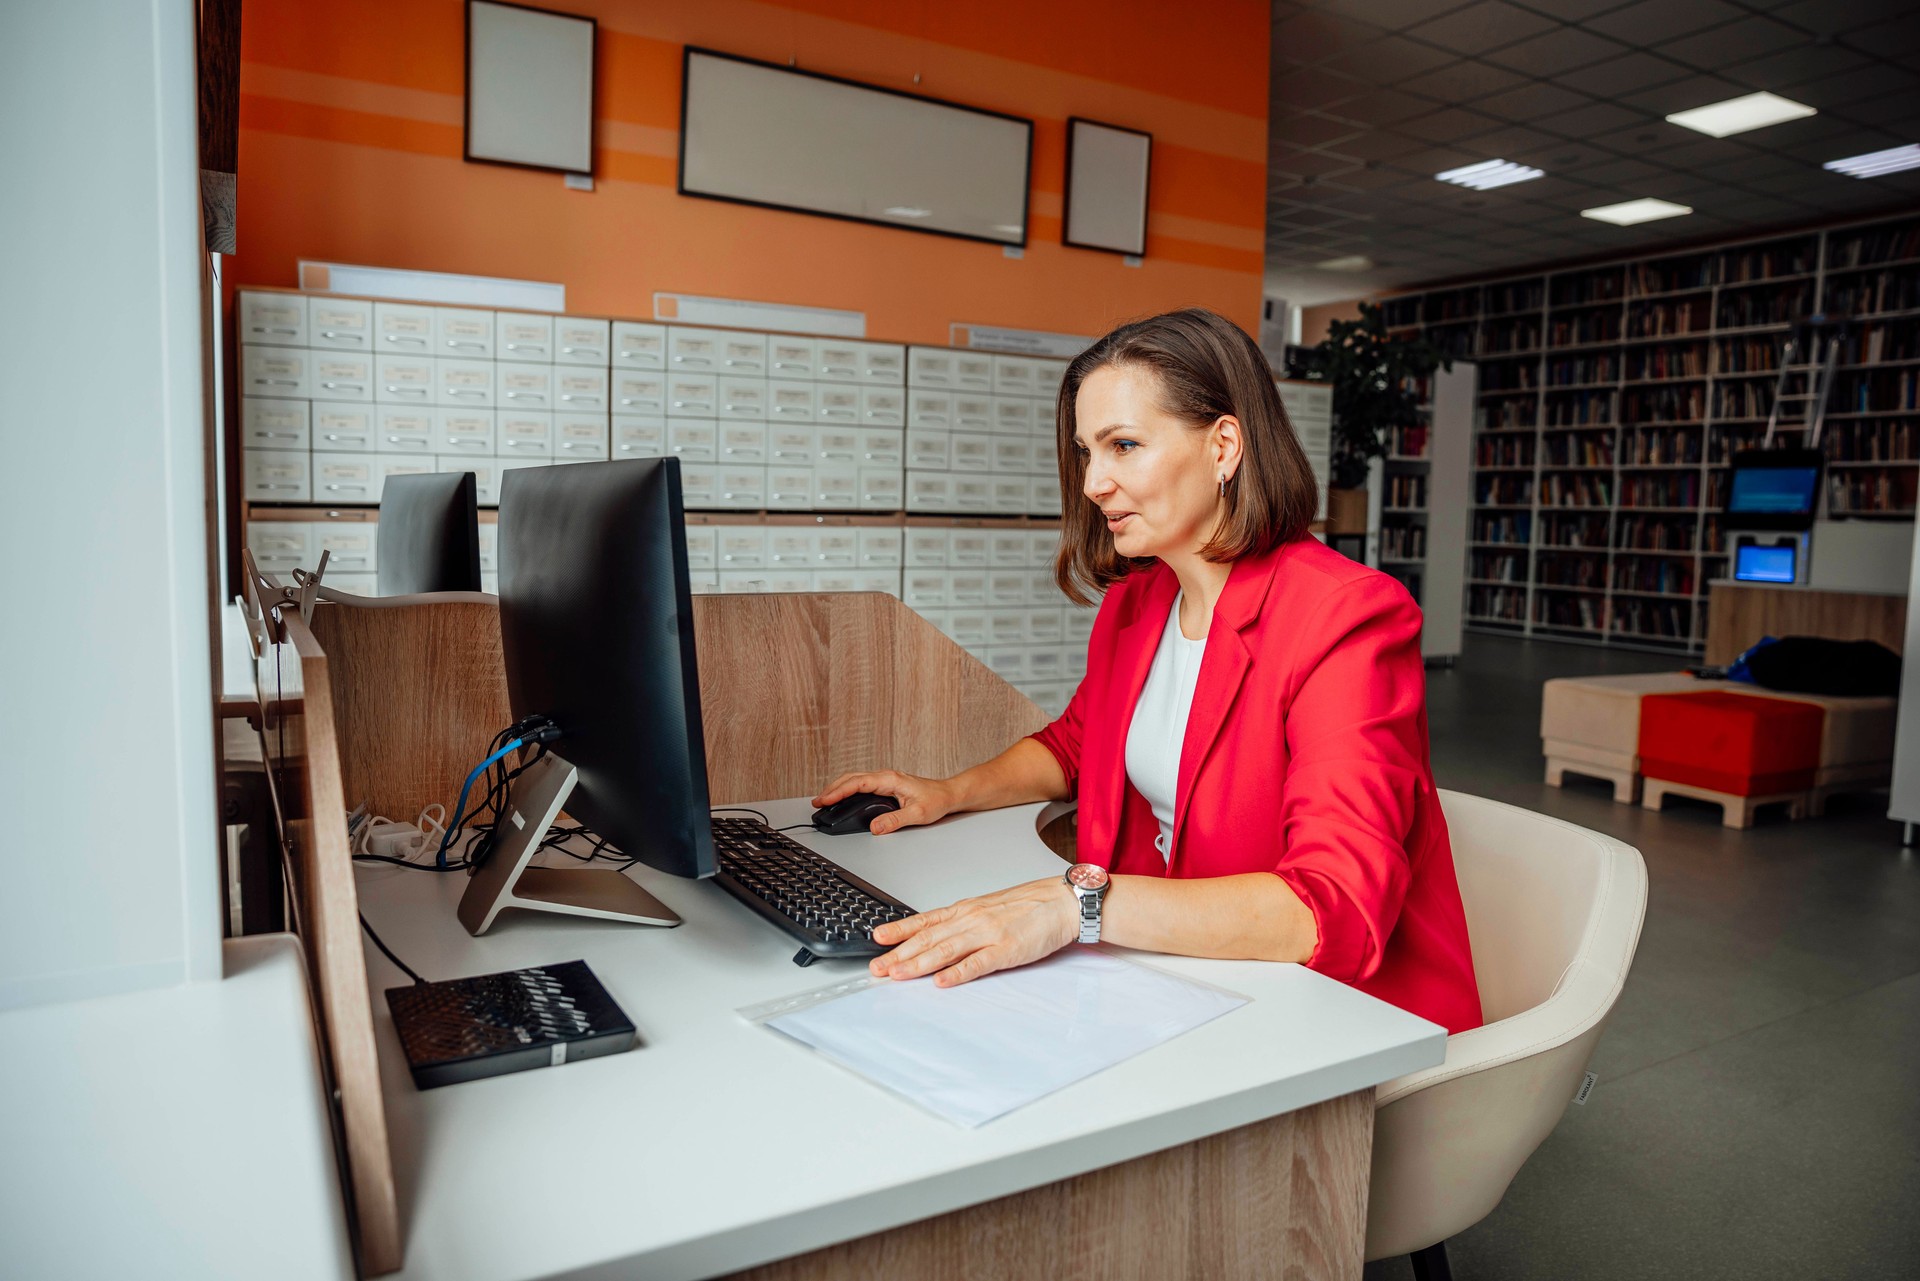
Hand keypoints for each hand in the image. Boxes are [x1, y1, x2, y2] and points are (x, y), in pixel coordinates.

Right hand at [811, 769, 957, 835]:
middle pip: (851, 778)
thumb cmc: (936, 800)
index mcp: (890, 779)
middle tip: (817, 802)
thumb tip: (875, 828)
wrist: (948, 794)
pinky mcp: (886, 785)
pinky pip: (861, 784)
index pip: (858, 783)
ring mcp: (885, 780)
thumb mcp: (917, 814)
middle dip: (832, 789)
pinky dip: (848, 789)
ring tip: (824, 800)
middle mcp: (886, 776)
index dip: (838, 791)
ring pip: (855, 779)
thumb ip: (895, 821)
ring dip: (838, 788)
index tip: (825, 799)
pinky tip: (842, 797)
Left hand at [869, 878, 1078, 986]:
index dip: (900, 930)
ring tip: (898, 975)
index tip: (878, 938)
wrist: (1062, 902)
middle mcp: (972, 919)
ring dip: (918, 964)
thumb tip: (939, 934)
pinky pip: (978, 963)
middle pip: (929, 938)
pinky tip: (941, 981)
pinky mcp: (1007, 950)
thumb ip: (964, 921)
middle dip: (900, 953)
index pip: (925, 920)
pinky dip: (958, 973)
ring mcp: (989, 934)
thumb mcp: (989, 907)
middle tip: (877, 967)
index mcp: (967, 909)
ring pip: (946, 950)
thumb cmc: (1030, 905)